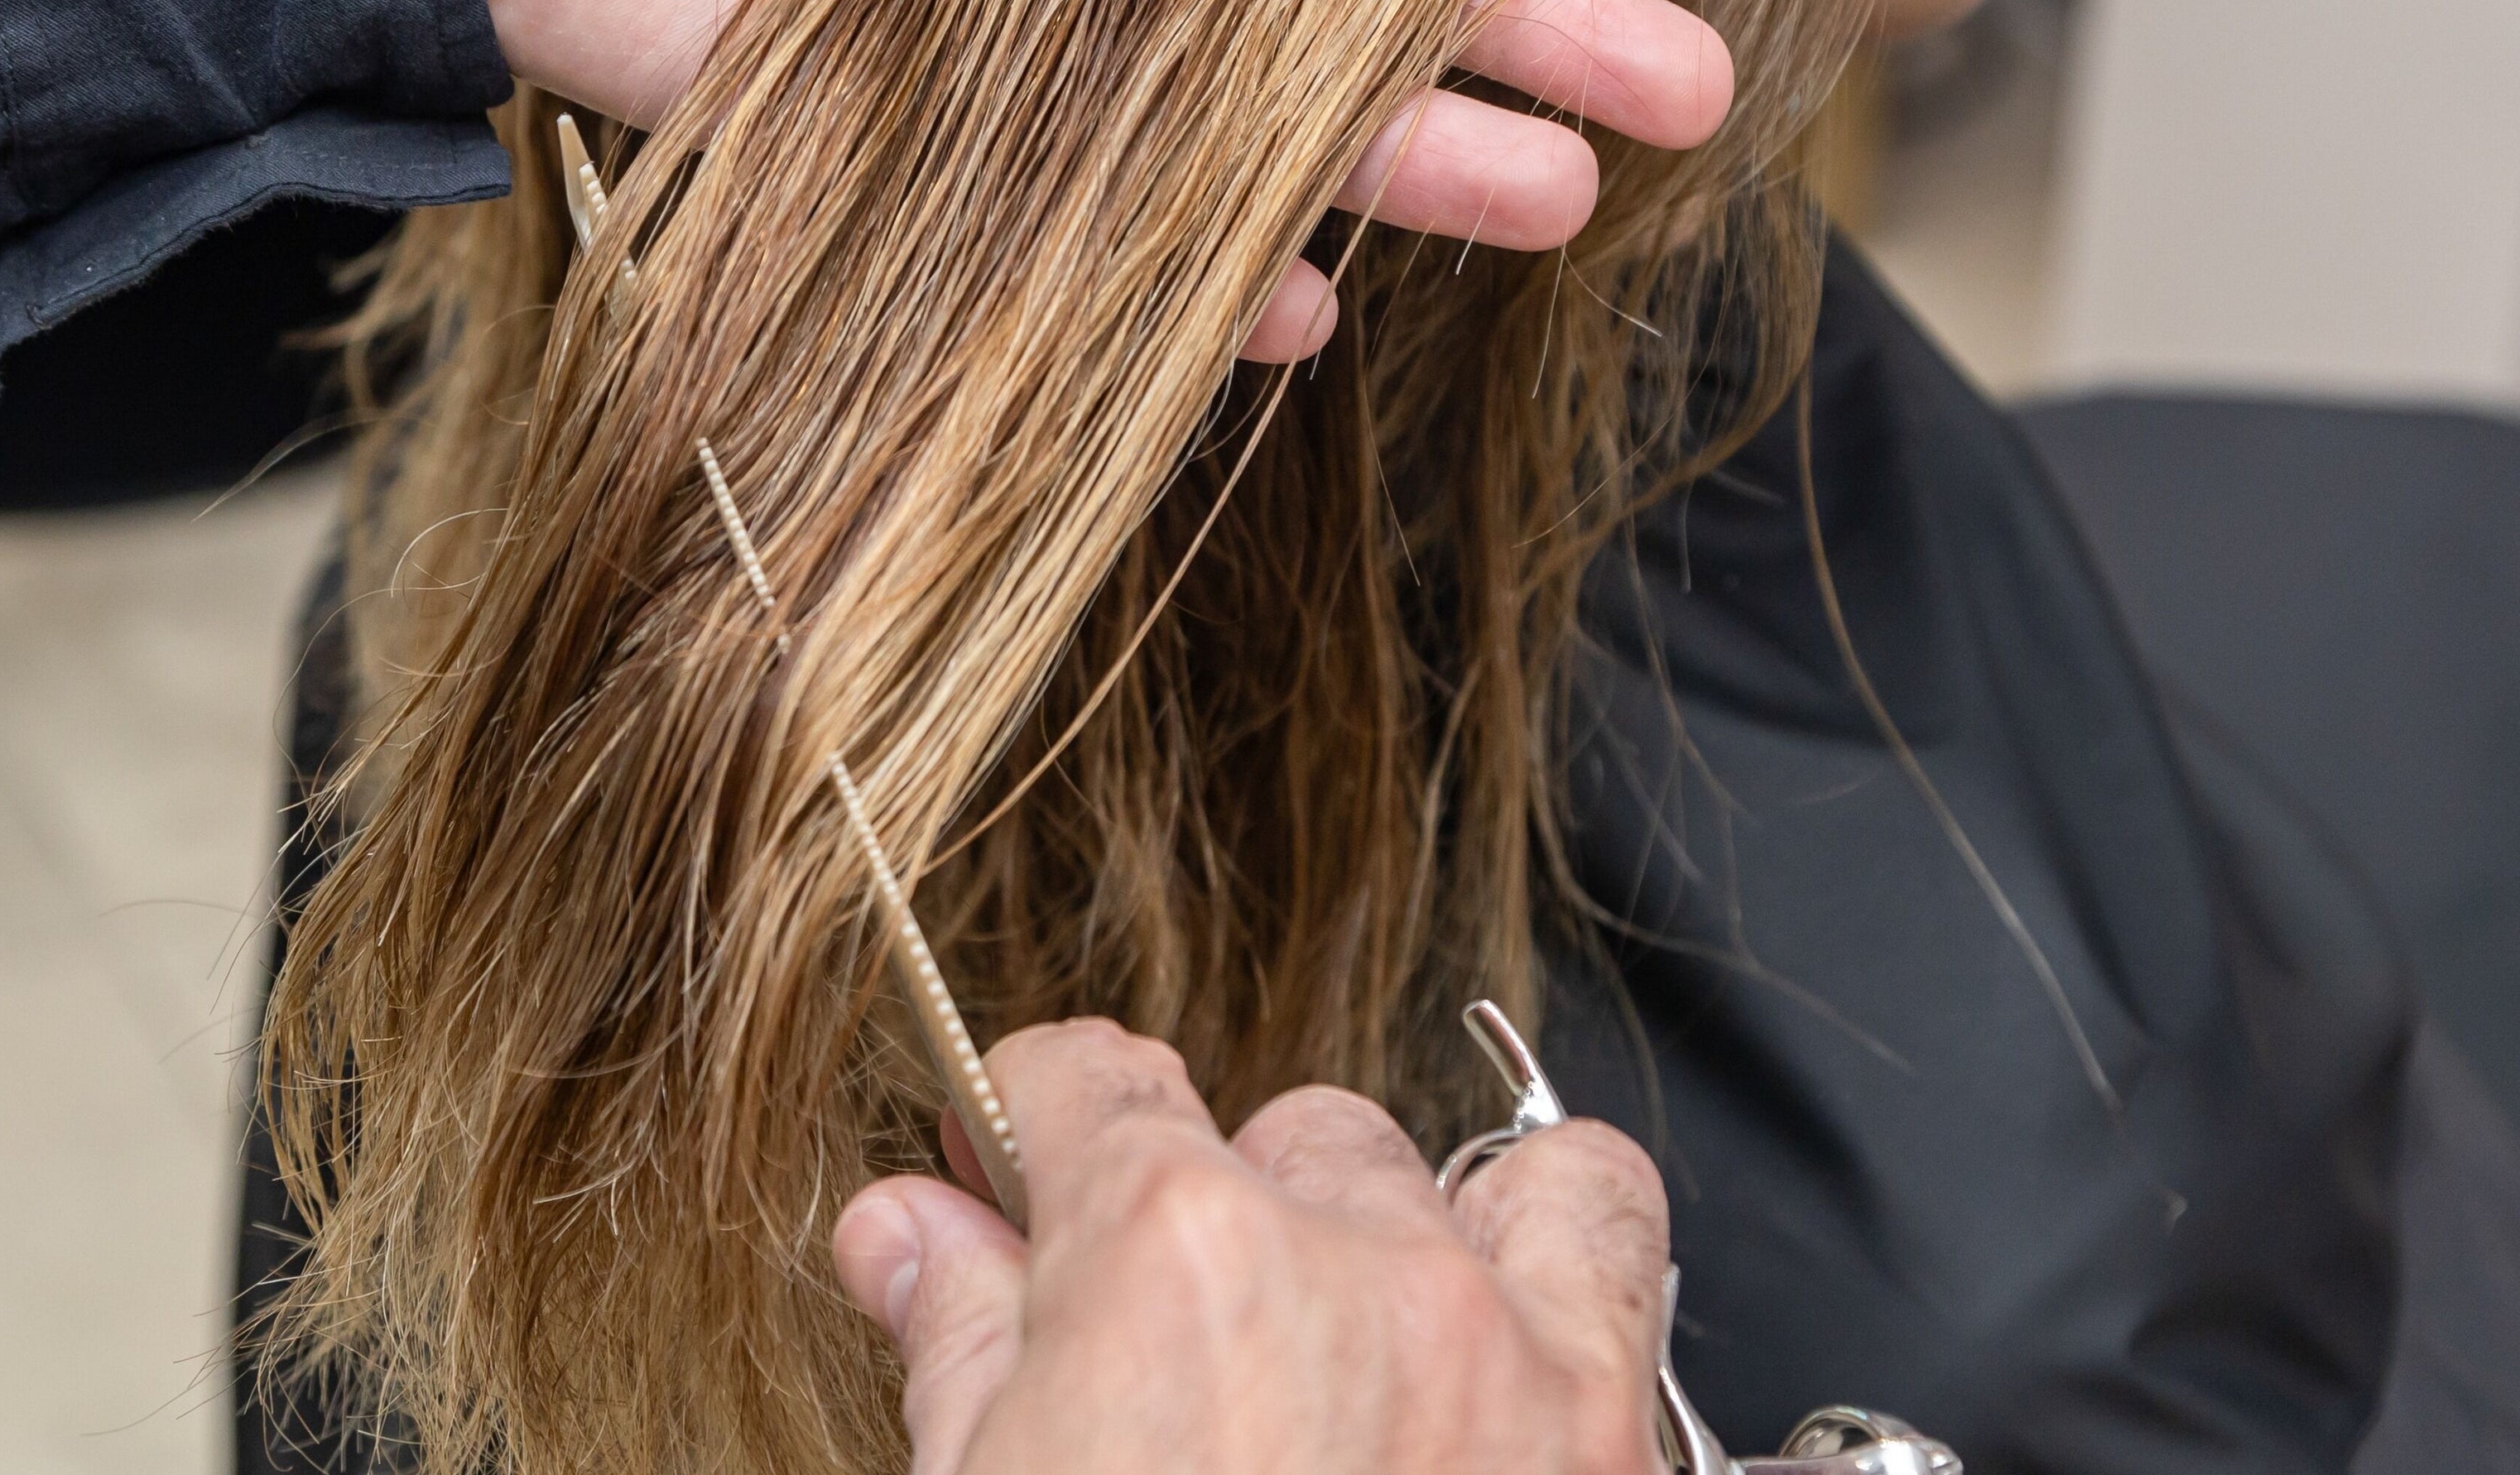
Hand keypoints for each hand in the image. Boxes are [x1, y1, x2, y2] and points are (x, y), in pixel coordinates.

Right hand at [831, 1018, 1671, 1474]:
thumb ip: (959, 1343)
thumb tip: (909, 1237)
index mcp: (1168, 1259)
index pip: (1097, 1081)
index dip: (1041, 1130)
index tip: (1030, 1179)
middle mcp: (1355, 1271)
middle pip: (1283, 1140)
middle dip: (1225, 1224)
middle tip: (1185, 1362)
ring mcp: (1503, 1356)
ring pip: (1467, 1173)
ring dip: (1407, 1233)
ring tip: (1353, 1351)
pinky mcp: (1609, 1446)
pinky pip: (1611, 1242)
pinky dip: (1552, 1274)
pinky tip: (1480, 1372)